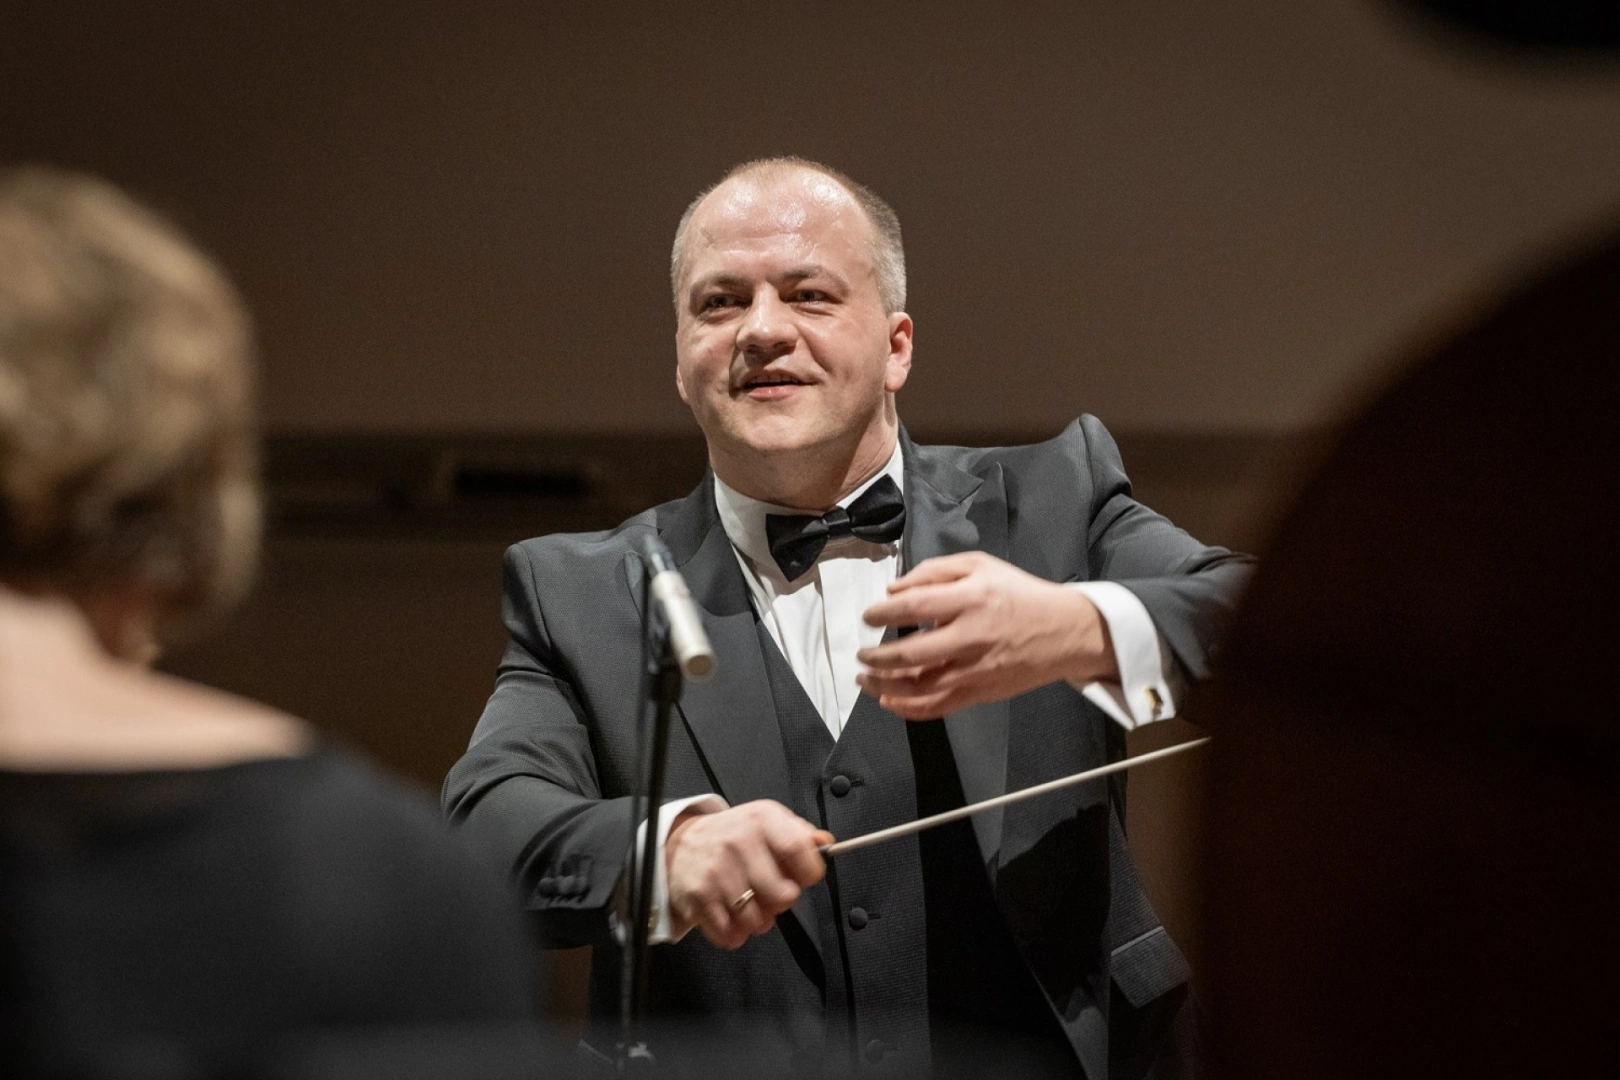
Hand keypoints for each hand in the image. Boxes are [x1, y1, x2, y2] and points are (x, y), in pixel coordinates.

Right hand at [664, 800, 832, 949]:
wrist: (682, 843)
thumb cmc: (734, 836)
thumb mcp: (768, 822)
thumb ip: (799, 834)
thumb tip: (825, 843)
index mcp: (762, 820)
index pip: (798, 850)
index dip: (809, 872)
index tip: (804, 877)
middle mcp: (739, 842)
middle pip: (782, 894)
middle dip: (783, 902)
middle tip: (773, 894)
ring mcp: (717, 870)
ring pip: (756, 920)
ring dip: (759, 922)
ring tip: (751, 907)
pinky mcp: (699, 895)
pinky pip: (728, 933)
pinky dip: (734, 934)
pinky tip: (732, 918)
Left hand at [856, 551, 1118, 718]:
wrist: (1066, 632)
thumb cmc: (1018, 593)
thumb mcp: (981, 565)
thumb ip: (934, 571)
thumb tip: (893, 590)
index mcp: (971, 599)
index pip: (914, 607)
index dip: (883, 613)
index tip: (867, 617)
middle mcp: (971, 637)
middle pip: (911, 653)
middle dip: (877, 656)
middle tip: (861, 653)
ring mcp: (976, 670)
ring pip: (920, 687)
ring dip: (884, 685)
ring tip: (864, 678)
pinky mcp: (981, 693)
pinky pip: (938, 707)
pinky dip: (908, 709)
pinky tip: (888, 700)